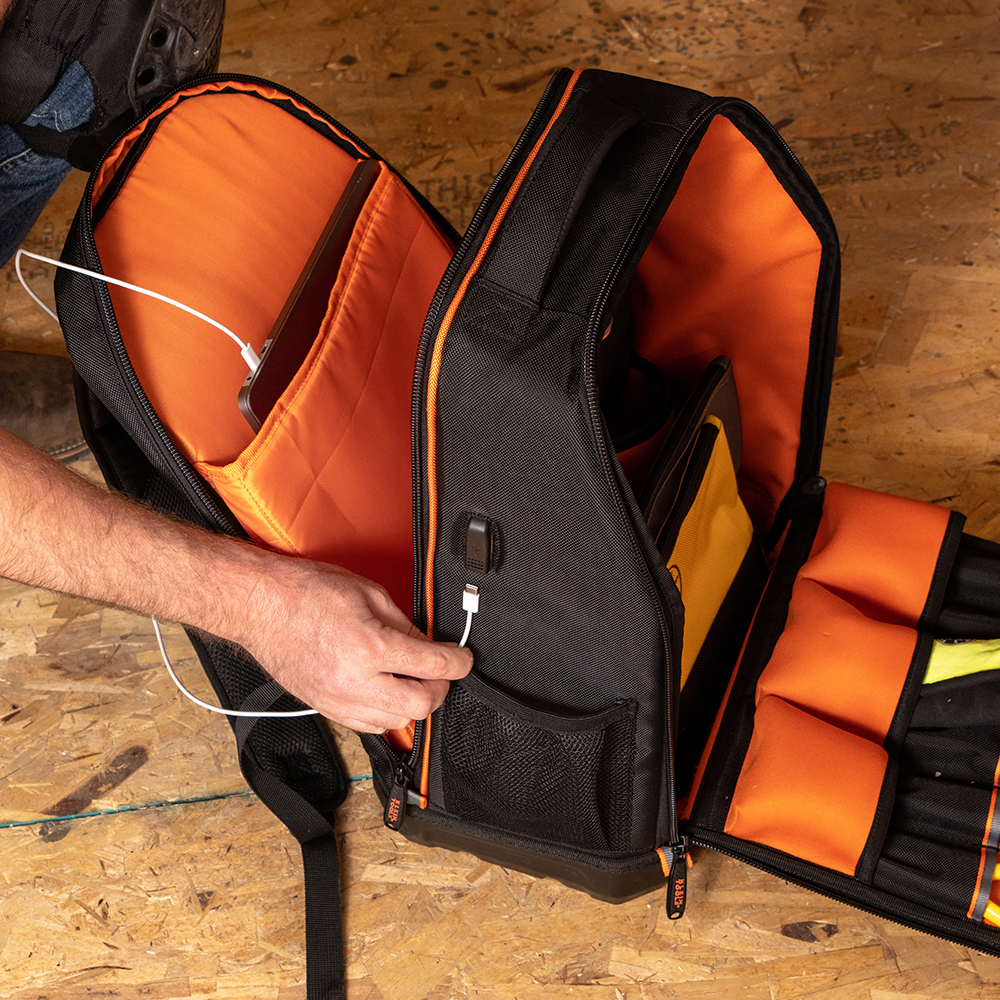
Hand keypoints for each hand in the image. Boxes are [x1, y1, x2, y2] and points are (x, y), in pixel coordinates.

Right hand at [236, 557, 472, 731]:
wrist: (258, 606)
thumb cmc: (305, 592)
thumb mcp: (368, 593)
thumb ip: (404, 624)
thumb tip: (428, 643)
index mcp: (369, 646)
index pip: (433, 666)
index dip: (458, 662)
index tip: (462, 658)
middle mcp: (354, 681)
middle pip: (421, 705)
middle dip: (440, 687)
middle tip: (441, 670)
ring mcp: (337, 700)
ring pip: (397, 722)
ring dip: (414, 703)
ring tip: (414, 679)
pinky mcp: (325, 708)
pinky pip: (370, 726)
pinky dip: (387, 713)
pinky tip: (388, 692)